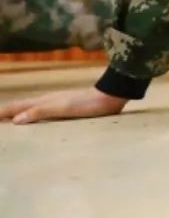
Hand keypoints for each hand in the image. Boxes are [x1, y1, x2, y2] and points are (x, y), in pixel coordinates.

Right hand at [0, 88, 127, 123]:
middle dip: (5, 110)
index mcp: (44, 101)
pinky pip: (40, 110)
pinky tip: (35, 117)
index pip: (17, 107)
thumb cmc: (87, 104)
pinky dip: (30, 113)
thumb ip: (41, 112)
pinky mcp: (65, 107)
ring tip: (6, 116)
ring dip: (16, 111)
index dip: (2, 111)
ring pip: (30, 106)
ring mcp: (56, 102)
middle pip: (21, 105)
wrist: (109, 97)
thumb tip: (15, 120)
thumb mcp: (63, 108)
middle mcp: (47, 100)